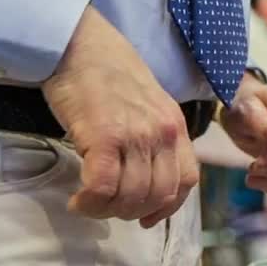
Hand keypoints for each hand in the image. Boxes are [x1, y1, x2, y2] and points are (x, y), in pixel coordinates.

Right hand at [42, 6, 198, 226]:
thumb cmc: (111, 78)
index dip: (167, 208)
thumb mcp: (150, 107)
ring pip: (132, 196)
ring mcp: (136, 135)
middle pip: (159, 195)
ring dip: (108, 210)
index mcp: (177, 127)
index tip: (146, 217)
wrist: (83, 48)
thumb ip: (157, 139)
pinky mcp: (105, 137)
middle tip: (108, 206)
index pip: (188, 181)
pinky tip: (79, 199)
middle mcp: (163, 133)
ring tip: (90, 202)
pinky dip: (91, 202)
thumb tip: (151, 180)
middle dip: (132, 212)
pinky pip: (104, 187)